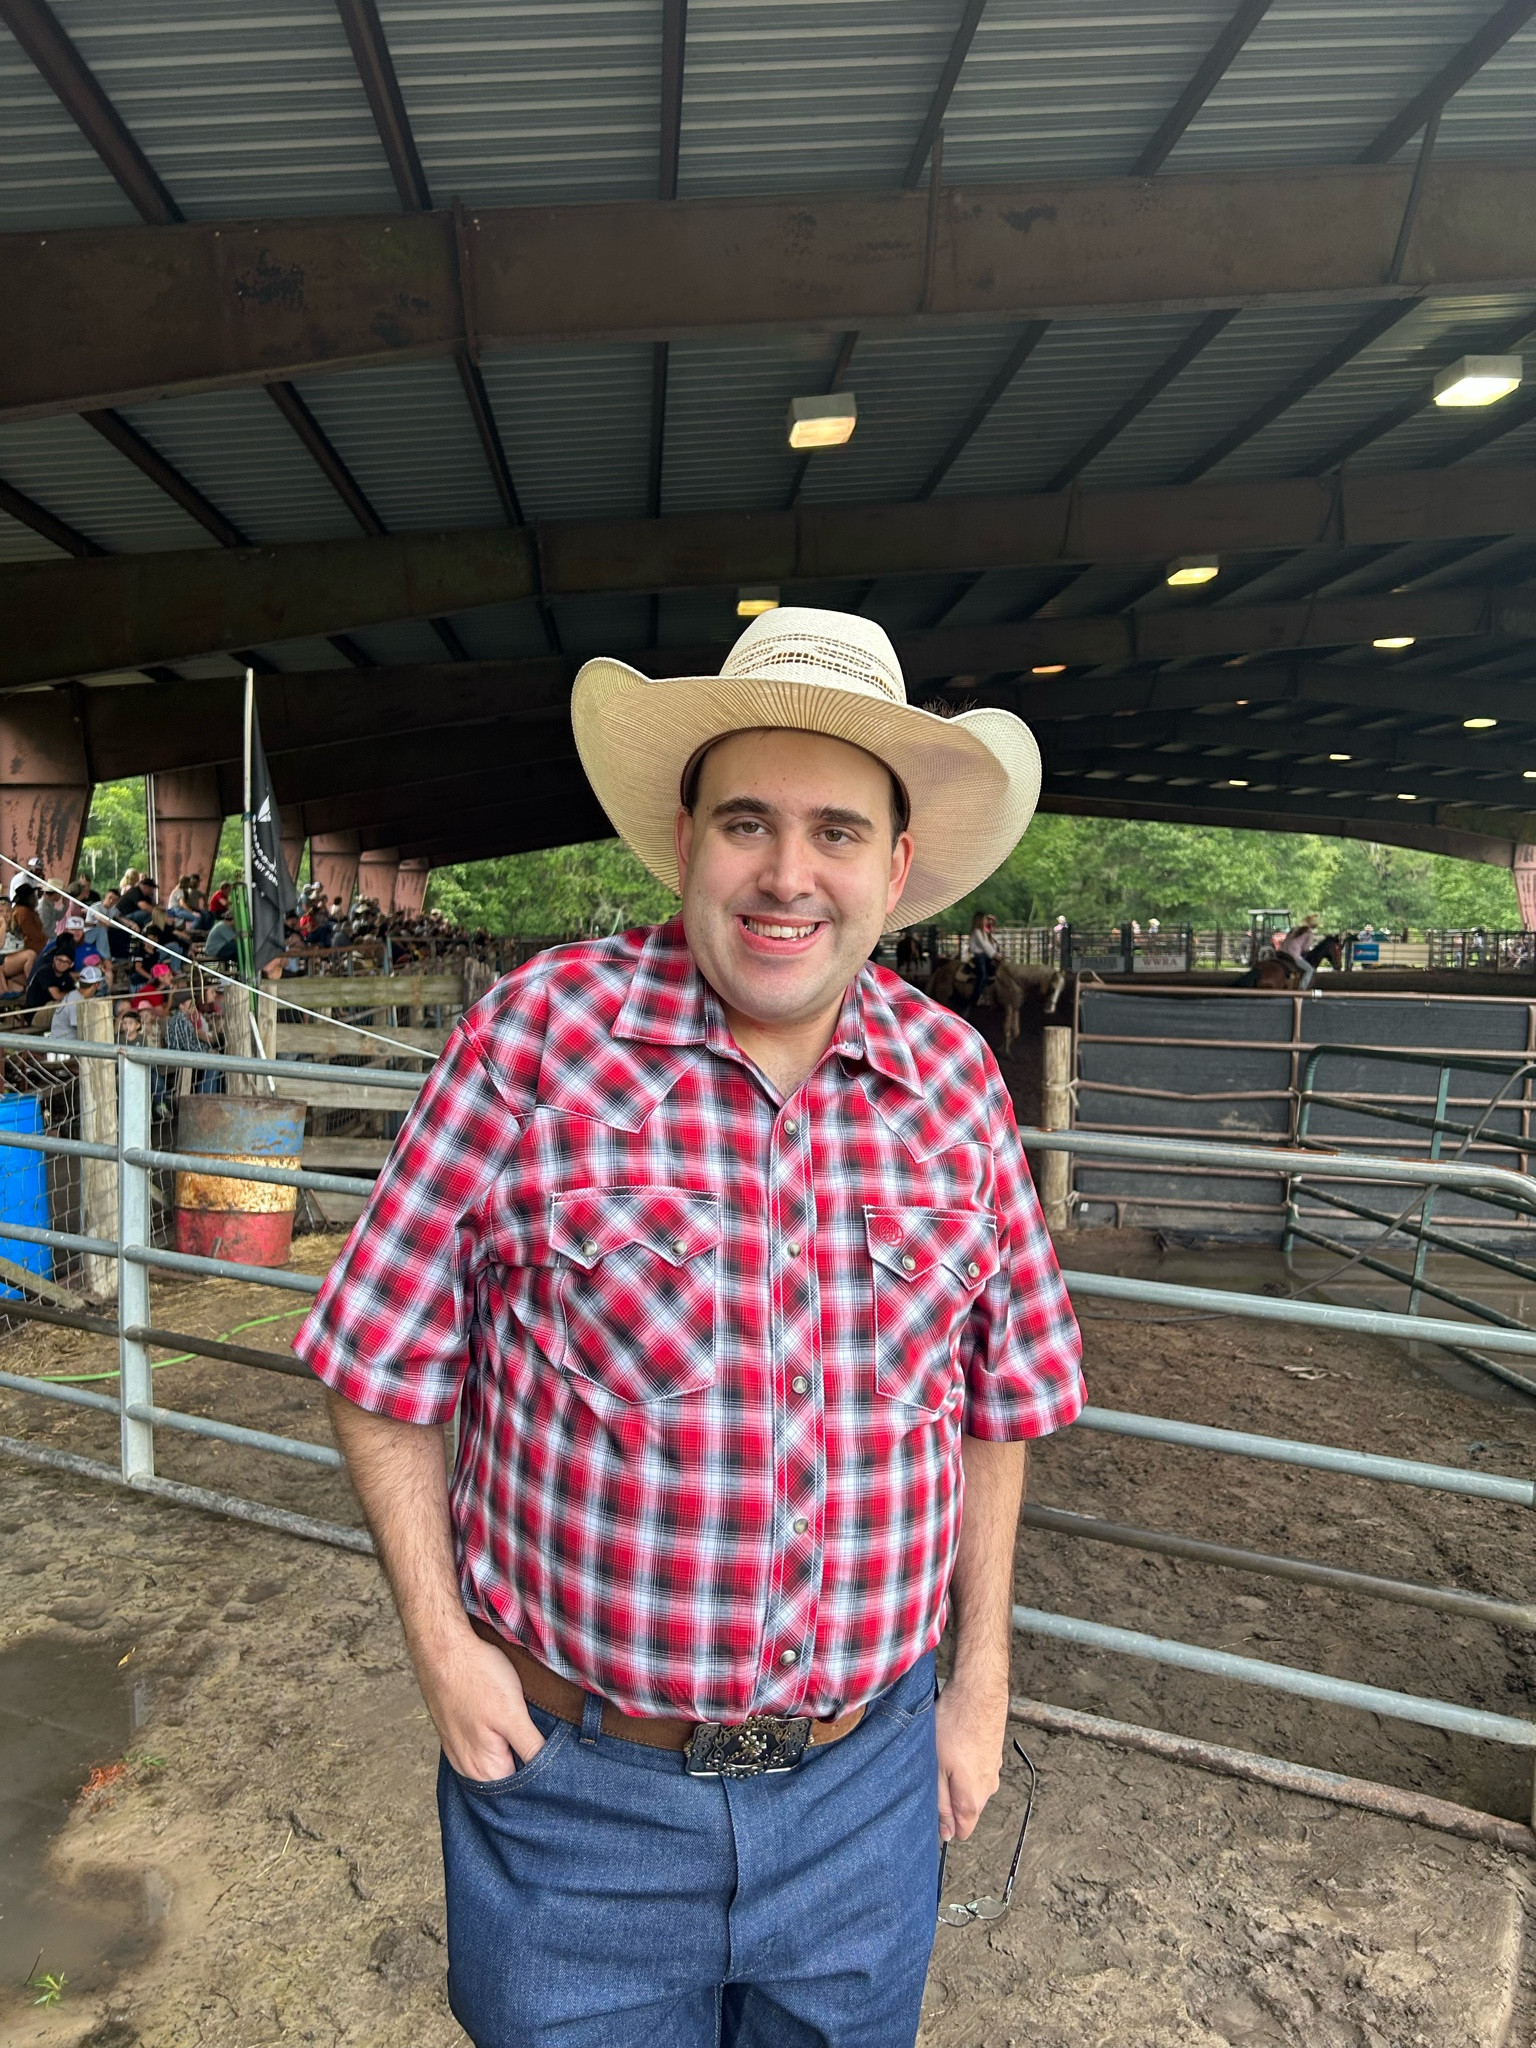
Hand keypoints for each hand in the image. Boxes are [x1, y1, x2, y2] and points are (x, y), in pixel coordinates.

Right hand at [417, 1628, 546, 1780]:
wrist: (442, 1646)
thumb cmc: (476, 1675)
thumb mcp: (513, 1713)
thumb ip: (531, 1748)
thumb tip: (551, 1777)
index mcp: (484, 1769)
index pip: (521, 1791)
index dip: (543, 1781)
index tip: (562, 1767)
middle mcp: (467, 1767)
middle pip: (506, 1780)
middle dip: (528, 1768)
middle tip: (551, 1749)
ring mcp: (458, 1750)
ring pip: (494, 1764)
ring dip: (512, 1756)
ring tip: (531, 1736)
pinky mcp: (455, 1732)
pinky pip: (481, 1750)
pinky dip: (497, 1745)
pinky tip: (506, 1730)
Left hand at [934, 1677, 1007, 1841]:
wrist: (978, 1691)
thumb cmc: (954, 1726)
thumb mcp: (937, 1769)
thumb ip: (941, 1803)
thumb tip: (945, 1833)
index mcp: (973, 1799)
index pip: (963, 1831)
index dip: (945, 1825)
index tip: (930, 1807)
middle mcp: (989, 1788)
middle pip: (967, 1809)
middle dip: (949, 1799)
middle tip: (931, 1774)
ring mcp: (994, 1769)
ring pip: (971, 1787)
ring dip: (956, 1777)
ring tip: (941, 1754)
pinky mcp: (994, 1753)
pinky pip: (977, 1768)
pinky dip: (965, 1761)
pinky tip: (954, 1742)